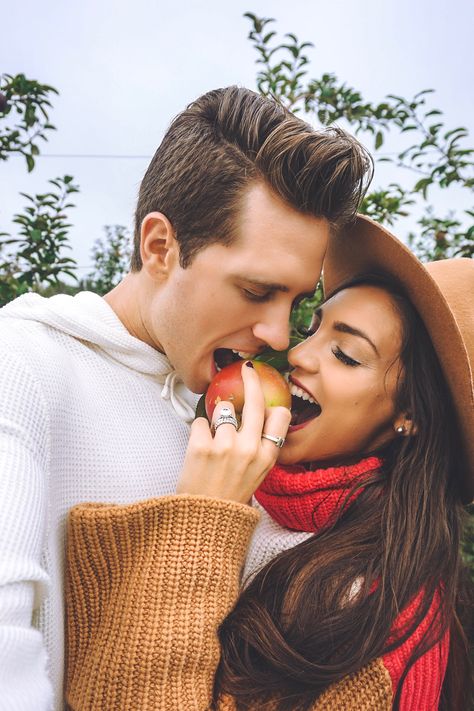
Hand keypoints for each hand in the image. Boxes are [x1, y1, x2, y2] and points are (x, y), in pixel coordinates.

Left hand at [177, 362, 290, 503]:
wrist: (204, 521)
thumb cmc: (229, 498)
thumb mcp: (257, 475)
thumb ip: (259, 447)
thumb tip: (258, 417)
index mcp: (267, 457)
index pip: (280, 416)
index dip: (272, 404)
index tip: (267, 395)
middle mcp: (249, 448)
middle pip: (255, 402)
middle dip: (251, 380)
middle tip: (247, 369)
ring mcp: (225, 446)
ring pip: (223, 411)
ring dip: (217, 420)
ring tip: (214, 441)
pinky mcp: (201, 446)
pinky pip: (200, 422)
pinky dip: (198, 431)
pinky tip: (200, 448)